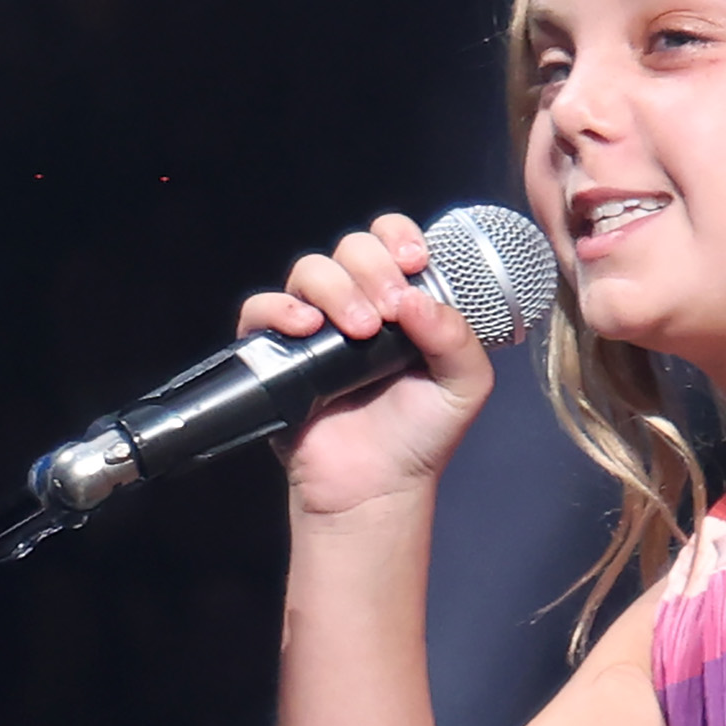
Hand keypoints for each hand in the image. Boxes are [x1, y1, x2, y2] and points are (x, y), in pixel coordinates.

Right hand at [236, 214, 499, 520]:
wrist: (375, 488)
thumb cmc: (420, 438)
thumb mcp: (464, 385)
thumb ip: (457, 336)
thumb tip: (417, 298)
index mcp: (402, 302)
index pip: (393, 241)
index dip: (400, 237)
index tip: (415, 263)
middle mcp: (357, 305)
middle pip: (351, 248)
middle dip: (372, 269)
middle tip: (388, 312)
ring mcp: (315, 328)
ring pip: (310, 270)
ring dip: (335, 289)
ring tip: (358, 331)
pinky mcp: (276, 354)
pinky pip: (260, 310)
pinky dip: (279, 309)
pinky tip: (307, 329)